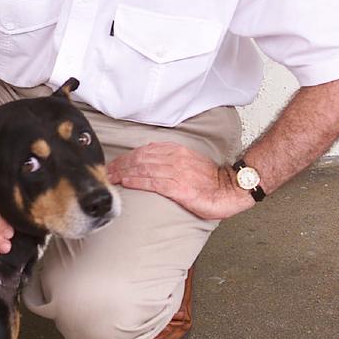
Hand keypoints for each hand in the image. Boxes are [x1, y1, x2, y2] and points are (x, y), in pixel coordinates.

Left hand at [107, 142, 253, 219]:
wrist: (231, 188)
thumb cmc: (211, 180)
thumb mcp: (189, 162)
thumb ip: (171, 160)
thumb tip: (152, 164)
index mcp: (176, 151)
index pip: (145, 150)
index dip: (127, 157)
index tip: (115, 163)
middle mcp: (174, 158)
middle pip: (139, 158)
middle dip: (120, 164)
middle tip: (107, 171)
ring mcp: (176, 172)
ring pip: (142, 168)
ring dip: (123, 172)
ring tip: (111, 177)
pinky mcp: (178, 187)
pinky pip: (152, 182)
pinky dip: (136, 181)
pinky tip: (126, 182)